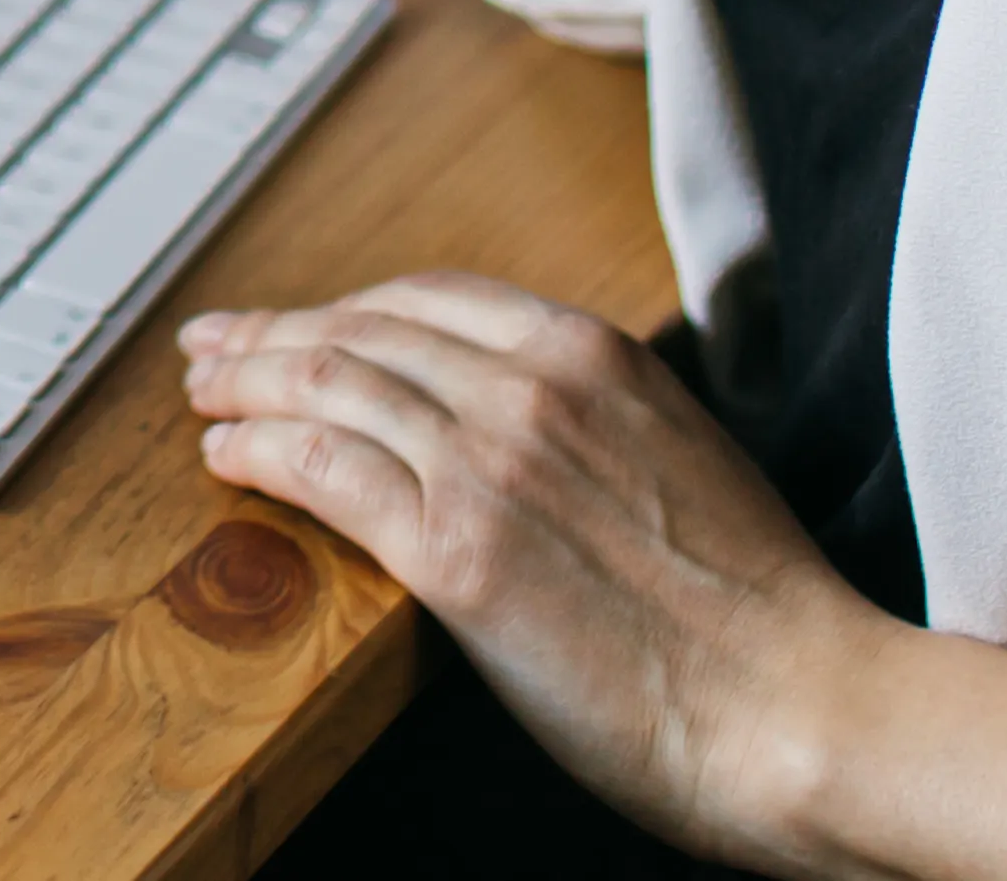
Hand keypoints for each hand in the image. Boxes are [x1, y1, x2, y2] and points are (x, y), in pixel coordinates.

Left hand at [185, 275, 876, 872]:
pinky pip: (324, 470)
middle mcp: (532, 386)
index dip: (346, 309)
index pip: (427, 300)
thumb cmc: (757, 613)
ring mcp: (489, 462)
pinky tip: (228, 459)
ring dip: (247, 385)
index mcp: (593, 355)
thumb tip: (523, 429)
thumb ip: (592, 421)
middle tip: (213, 348)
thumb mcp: (678, 457)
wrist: (802, 706)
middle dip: (274, 335)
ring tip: (205, 399)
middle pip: (361, 332)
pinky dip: (260, 453)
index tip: (298, 322)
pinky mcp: (457, 552)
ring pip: (328, 386)